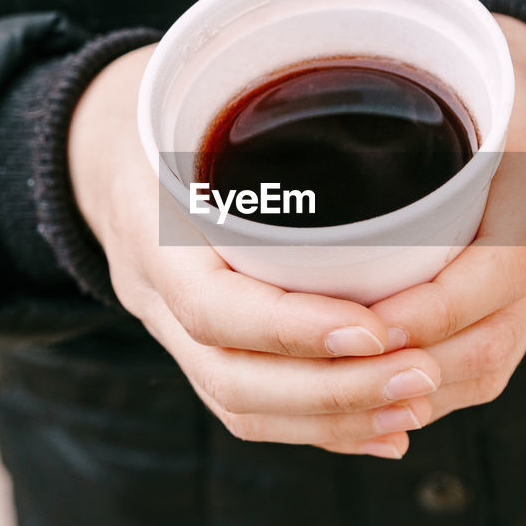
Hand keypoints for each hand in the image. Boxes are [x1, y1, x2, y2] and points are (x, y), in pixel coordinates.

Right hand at [68, 43, 442, 459]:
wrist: (103, 151)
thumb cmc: (171, 111)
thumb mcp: (199, 95)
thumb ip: (261, 108)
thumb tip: (388, 104)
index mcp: (154, 236)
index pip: (214, 310)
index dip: (294, 329)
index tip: (377, 328)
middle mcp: (156, 298)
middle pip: (235, 381)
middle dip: (335, 393)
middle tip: (421, 376)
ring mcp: (172, 333)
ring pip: (245, 408)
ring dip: (338, 420)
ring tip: (416, 405)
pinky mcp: (201, 351)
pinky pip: (252, 411)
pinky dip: (323, 429)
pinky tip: (388, 430)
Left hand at [369, 14, 525, 423]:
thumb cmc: (487, 94)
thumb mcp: (461, 84)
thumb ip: (401, 108)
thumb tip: (303, 95)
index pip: (498, 273)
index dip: (433, 310)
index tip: (368, 322)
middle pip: (489, 342)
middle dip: (409, 366)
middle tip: (331, 368)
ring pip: (483, 371)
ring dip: (411, 393)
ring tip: (338, 390)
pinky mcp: (513, 320)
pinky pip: (477, 377)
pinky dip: (423, 397)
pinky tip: (365, 401)